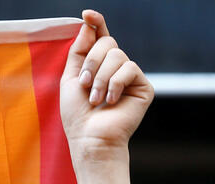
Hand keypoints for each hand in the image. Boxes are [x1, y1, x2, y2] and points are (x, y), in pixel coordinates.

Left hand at [59, 10, 153, 158]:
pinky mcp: (143, 86)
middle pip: (108, 43)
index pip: (100, 37)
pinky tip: (111, 101)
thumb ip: (79, 51)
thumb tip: (88, 23)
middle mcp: (116, 68)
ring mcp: (130, 76)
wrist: (90, 138)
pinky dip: (115, 84)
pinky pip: (129, 68)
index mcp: (98, 66)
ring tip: (95, 99)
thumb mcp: (71, 78)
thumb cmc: (78, 115)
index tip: (87, 14)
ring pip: (118, 55)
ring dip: (100, 78)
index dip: (96, 23)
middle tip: (84, 86)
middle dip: (91, 63)